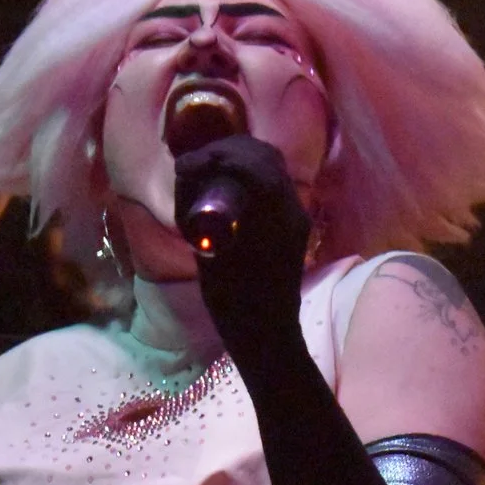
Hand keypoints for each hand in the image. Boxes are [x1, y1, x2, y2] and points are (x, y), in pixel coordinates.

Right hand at [177, 134, 309, 355]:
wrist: (267, 334)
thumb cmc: (236, 304)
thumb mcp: (209, 256)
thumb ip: (197, 215)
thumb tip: (188, 175)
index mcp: (277, 217)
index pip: (253, 164)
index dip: (218, 156)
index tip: (187, 166)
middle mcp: (293, 209)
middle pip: (264, 156)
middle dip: (227, 151)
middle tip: (196, 162)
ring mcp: (296, 216)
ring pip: (271, 166)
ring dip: (238, 159)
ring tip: (207, 168)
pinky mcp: (293, 223)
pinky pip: (273, 184)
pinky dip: (247, 174)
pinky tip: (224, 184)